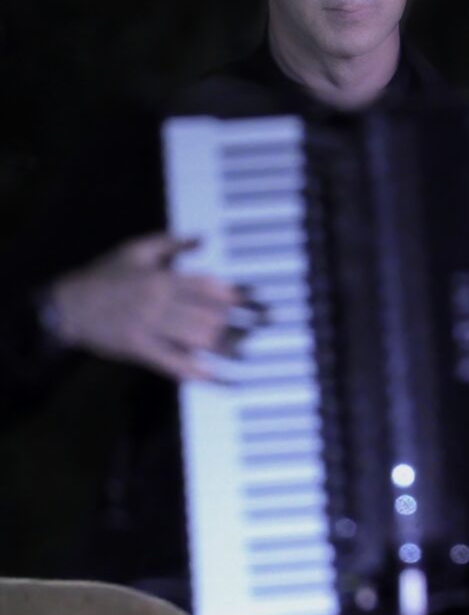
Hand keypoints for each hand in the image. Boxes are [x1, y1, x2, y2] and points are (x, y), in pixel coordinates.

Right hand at [45, 232, 247, 382]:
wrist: (68, 304)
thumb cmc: (104, 275)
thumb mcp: (134, 250)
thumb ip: (170, 243)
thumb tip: (202, 238)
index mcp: (161, 277)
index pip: (208, 286)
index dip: (235, 296)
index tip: (255, 303)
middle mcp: (159, 301)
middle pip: (209, 314)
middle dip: (231, 323)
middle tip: (248, 329)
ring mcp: (150, 326)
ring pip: (197, 338)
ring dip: (222, 345)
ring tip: (240, 351)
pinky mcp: (140, 348)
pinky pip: (173, 363)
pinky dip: (197, 371)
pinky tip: (217, 376)